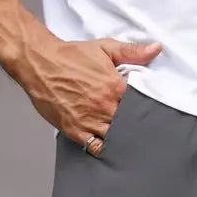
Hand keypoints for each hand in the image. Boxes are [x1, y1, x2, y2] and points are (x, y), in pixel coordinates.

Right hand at [19, 33, 161, 154]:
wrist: (40, 63)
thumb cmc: (71, 56)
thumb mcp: (104, 48)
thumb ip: (131, 52)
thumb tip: (156, 49)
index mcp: (115, 87)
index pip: (140, 106)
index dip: (144, 110)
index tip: (147, 112)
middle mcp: (105, 107)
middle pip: (128, 125)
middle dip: (134, 127)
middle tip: (140, 131)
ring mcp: (91, 121)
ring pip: (114, 138)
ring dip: (121, 140)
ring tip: (127, 141)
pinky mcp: (76, 131)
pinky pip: (96, 147)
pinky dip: (103, 149)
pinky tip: (108, 147)